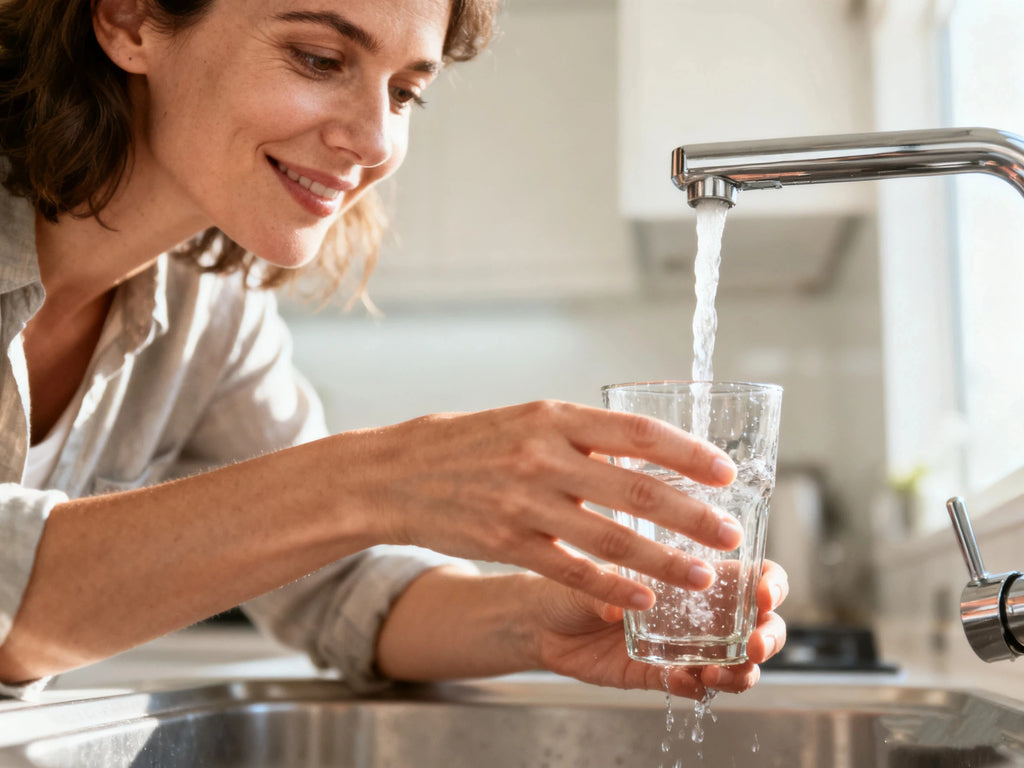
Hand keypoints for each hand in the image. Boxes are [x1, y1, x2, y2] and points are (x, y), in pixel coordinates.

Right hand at [351, 400, 740, 610]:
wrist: (395, 474)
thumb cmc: (466, 444)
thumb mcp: (524, 421)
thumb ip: (579, 438)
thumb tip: (641, 456)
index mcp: (553, 416)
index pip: (637, 432)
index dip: (688, 454)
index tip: (724, 472)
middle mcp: (544, 456)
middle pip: (636, 488)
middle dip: (692, 515)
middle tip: (729, 532)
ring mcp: (525, 502)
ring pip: (611, 538)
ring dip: (663, 561)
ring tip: (701, 578)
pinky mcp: (507, 542)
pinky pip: (571, 571)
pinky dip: (612, 588)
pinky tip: (642, 600)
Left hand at [524, 560, 787, 699]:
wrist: (541, 621)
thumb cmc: (571, 580)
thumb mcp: (590, 574)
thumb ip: (609, 587)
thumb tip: (622, 604)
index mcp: (692, 573)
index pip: (750, 576)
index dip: (770, 585)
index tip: (766, 595)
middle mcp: (696, 610)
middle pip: (758, 625)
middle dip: (769, 637)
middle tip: (754, 646)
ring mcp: (682, 645)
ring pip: (734, 663)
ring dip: (739, 672)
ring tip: (718, 673)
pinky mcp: (659, 673)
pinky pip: (689, 686)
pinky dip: (693, 688)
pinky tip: (682, 681)